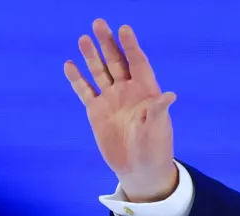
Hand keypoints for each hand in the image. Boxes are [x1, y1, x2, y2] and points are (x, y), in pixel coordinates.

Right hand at [65, 19, 177, 201]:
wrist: (140, 169)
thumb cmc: (155, 148)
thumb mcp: (158, 128)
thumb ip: (158, 110)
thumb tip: (170, 95)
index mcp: (146, 91)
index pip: (138, 62)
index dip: (131, 46)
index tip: (124, 28)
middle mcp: (128, 91)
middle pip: (116, 61)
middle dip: (107, 43)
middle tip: (99, 23)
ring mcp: (111, 100)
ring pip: (99, 72)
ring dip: (91, 56)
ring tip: (83, 39)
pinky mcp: (97, 112)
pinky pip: (85, 91)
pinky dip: (77, 79)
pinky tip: (69, 65)